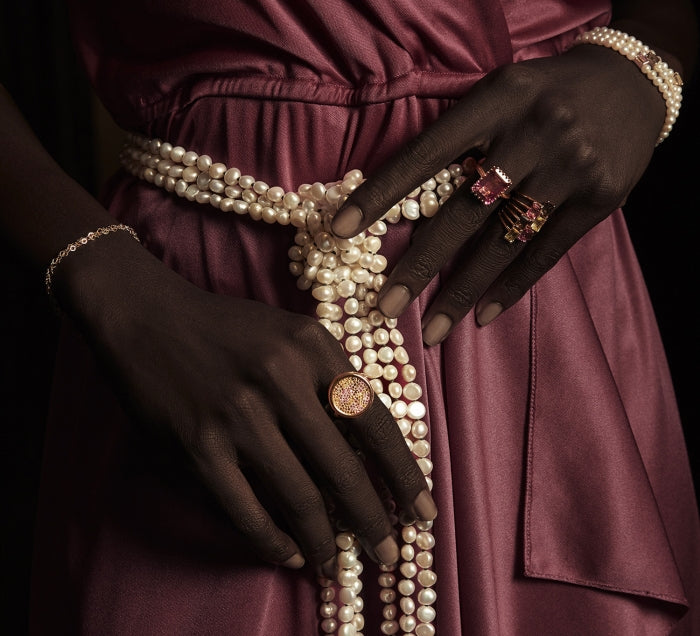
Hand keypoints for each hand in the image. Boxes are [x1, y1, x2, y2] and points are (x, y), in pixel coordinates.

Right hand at [59, 238, 435, 574]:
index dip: (403, 474)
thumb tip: (367, 448)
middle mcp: (279, 379)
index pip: (374, 422)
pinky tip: (289, 552)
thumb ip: (333, 378)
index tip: (423, 510)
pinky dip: (271, 541)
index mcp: (312, 348)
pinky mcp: (197, 445)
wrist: (150, 317)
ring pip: (297, 497)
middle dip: (372, 521)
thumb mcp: (294, 333)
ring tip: (335, 561)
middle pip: (342, 469)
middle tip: (387, 554)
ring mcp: (237, 415)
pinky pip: (245, 510)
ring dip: (323, 541)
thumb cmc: (230, 328)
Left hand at [331, 43, 666, 343]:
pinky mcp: (600, 199)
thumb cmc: (546, 90)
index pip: (425, 155)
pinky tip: (483, 316)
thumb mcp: (498, 92)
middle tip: (385, 305)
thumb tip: (406, 200)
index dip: (380, 195)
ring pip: (504, 243)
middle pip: (464, 211)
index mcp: (497, 100)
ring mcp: (571, 168)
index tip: (340, 231)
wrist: (633, 79)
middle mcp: (534, 132)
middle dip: (420, 264)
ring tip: (432, 329)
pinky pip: (546, 253)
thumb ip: (458, 138)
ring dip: (462, 292)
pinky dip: (511, 288)